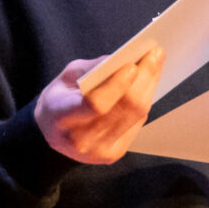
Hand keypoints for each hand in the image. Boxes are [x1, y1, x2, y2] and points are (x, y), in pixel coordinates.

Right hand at [35, 47, 164, 164]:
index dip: (117, 85)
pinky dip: (145, 100)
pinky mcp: (113, 153)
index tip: (132, 65)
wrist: (52, 134)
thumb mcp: (65, 78)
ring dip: (149, 86)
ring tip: (156, 63)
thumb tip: (124, 60)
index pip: (95, 105)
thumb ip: (91, 69)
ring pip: (135, 115)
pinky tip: (148, 83)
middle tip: (155, 54)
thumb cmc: (59, 101)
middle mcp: (80, 140)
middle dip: (143, 78)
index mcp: (61, 118)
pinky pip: (137, 123)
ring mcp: (99, 151)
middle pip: (123, 108)